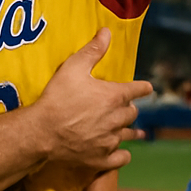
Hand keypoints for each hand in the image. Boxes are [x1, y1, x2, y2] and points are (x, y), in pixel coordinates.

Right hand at [30, 29, 149, 170]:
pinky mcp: (101, 158)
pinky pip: (121, 158)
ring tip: (136, 132)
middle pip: (132, 113)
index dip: (143, 87)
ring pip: (128, 135)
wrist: (42, 131)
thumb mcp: (73, 67)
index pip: (137, 90)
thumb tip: (107, 31)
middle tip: (126, 107)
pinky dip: (123, 154)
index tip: (147, 88)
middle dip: (130, 108)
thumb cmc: (57, 97)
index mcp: (113, 96)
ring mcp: (110, 141)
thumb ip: (93, 50)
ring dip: (131, 131)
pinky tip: (122, 152)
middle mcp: (117, 119)